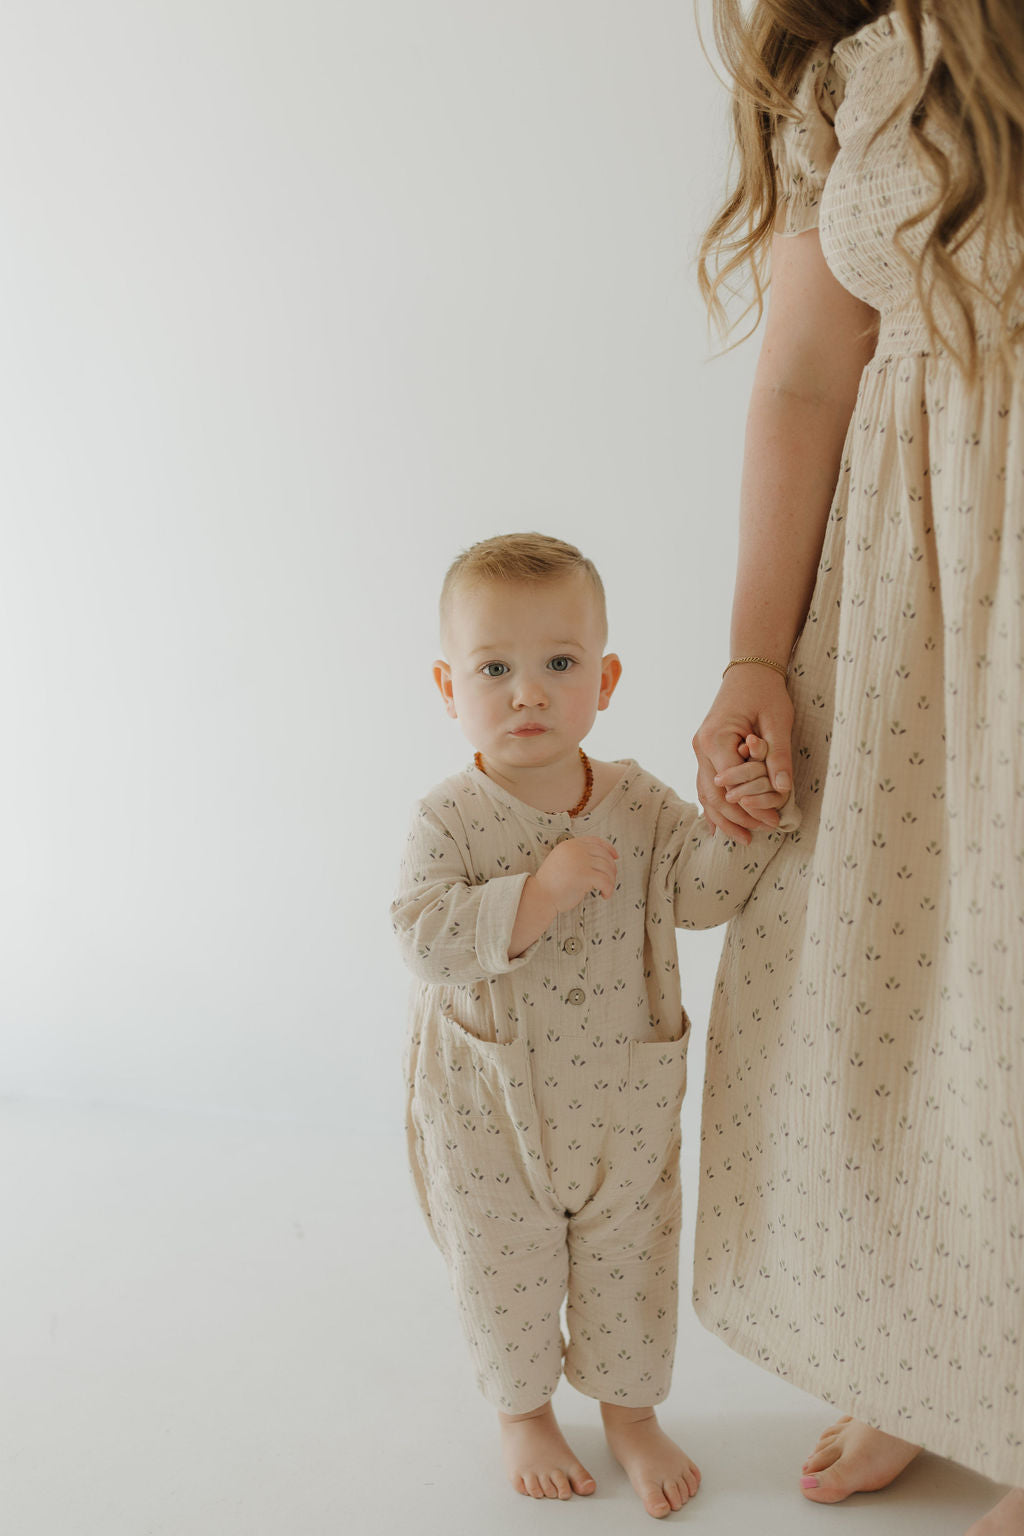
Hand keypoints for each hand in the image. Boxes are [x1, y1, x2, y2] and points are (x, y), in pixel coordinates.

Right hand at [534, 836, 618, 912]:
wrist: (540, 896)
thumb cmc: (552, 884)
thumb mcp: (563, 862)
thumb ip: (578, 858)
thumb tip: (603, 862)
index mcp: (570, 844)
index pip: (595, 841)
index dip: (608, 848)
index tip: (616, 857)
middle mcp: (575, 849)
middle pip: (604, 855)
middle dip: (611, 868)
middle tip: (610, 880)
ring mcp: (580, 861)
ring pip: (607, 868)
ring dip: (611, 880)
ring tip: (605, 890)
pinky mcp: (584, 875)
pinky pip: (605, 881)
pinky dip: (608, 889)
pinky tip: (604, 895)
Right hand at [692, 667, 793, 842]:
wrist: (749, 671)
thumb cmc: (765, 692)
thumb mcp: (777, 722)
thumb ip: (777, 756)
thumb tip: (782, 790)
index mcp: (716, 739)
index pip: (732, 784)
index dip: (752, 806)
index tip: (774, 821)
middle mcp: (701, 747)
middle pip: (713, 795)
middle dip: (736, 818)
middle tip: (759, 836)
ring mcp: (699, 751)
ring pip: (705, 794)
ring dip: (723, 817)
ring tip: (744, 837)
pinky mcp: (705, 752)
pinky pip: (705, 785)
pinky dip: (713, 806)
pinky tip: (719, 827)